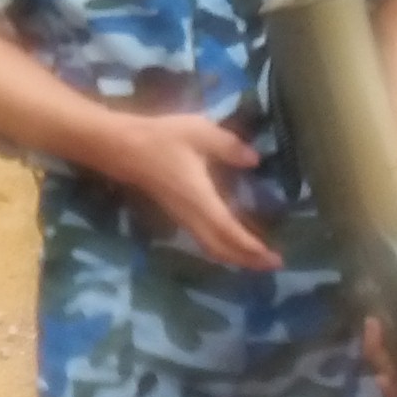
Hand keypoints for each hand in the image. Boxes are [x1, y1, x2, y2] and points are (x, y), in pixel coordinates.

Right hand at [97, 110, 278, 270]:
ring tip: (257, 258)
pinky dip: (222, 246)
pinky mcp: (177, 214)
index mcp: (200, 198)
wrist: (122, 147)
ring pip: (211, 247)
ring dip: (234, 256)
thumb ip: (229, 146)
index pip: (228, 231)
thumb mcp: (199, 132)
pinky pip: (203, 239)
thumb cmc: (161, 139)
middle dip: (247, 260)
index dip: (250, 247)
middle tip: (274, 264)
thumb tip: (254, 160)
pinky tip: (233, 240)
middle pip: (221, 248)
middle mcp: (192, 215)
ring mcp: (182, 217)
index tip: (273, 257)